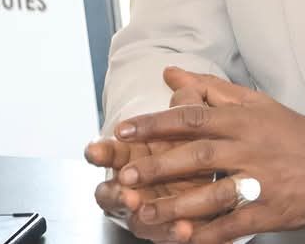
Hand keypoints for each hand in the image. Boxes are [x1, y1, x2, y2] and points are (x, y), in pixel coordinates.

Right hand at [86, 75, 211, 242]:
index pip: (109, 152)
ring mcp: (146, 209)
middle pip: (110, 192)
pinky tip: (184, 230)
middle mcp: (133, 184)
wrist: (212, 175)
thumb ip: (183, 102)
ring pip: (133, 218)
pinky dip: (171, 234)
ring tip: (147, 210)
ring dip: (139, 215)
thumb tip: (176, 76)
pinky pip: (164, 235)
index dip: (100, 151)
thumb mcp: (191, 121)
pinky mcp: (164, 228)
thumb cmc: (191, 144)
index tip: (93, 150)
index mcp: (132, 155)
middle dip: (115, 193)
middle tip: (127, 191)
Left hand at [114, 67, 304, 243]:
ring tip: (146, 214)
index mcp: (242, 121)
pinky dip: (210, 234)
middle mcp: (248, 148)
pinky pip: (235, 224)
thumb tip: (171, 73)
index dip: (156, 124)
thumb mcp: (255, 102)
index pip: (192, 118)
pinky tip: (186, 239)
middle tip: (127, 177)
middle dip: (160, 167)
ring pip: (213, 194)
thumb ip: (209, 90)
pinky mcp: (270, 211)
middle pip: (198, 155)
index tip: (125, 130)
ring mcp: (260, 182)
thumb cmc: (293, 133)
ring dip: (178, 206)